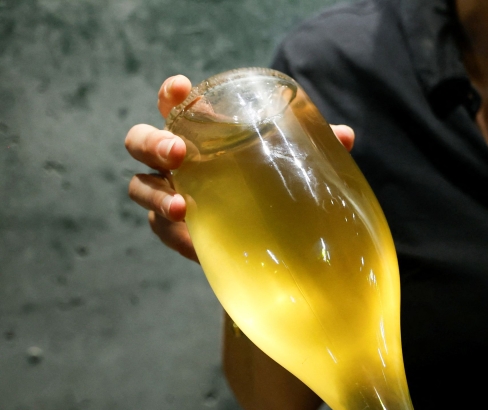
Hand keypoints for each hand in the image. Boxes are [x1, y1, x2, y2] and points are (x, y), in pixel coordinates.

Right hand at [124, 74, 355, 261]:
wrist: (264, 235)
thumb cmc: (267, 180)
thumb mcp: (287, 162)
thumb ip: (311, 147)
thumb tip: (345, 136)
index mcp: (198, 132)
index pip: (173, 105)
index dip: (170, 95)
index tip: (180, 88)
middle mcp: (174, 159)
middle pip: (140, 142)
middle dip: (153, 144)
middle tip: (177, 154)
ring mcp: (168, 192)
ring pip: (139, 186)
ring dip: (156, 194)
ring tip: (182, 207)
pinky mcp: (174, 229)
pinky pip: (160, 229)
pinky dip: (174, 234)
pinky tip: (192, 241)